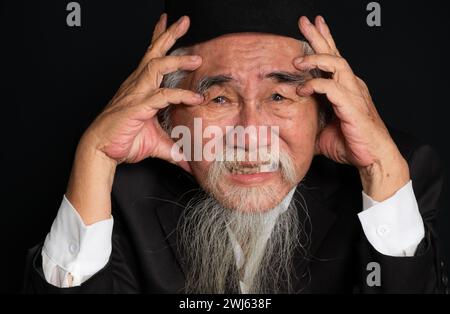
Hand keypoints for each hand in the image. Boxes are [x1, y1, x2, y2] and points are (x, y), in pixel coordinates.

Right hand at [82, 14, 202, 171]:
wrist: (102, 150)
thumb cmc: (124, 141)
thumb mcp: (156, 143)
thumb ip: (174, 149)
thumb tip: (188, 162)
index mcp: (140, 87)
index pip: (152, 57)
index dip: (160, 39)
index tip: (170, 26)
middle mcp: (138, 85)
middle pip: (154, 53)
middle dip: (168, 34)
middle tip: (184, 20)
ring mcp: (137, 94)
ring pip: (156, 66)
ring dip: (177, 59)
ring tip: (196, 58)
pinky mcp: (138, 107)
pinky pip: (162, 96)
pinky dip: (180, 95)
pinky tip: (196, 98)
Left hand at [294, 16, 409, 200]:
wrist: (372, 159)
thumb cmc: (350, 144)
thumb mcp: (322, 129)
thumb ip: (309, 120)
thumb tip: (287, 123)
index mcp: (346, 88)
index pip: (334, 58)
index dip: (324, 40)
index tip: (312, 26)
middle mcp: (351, 86)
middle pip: (335, 53)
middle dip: (319, 36)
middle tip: (304, 21)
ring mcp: (353, 94)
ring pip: (336, 64)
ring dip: (315, 58)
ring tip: (297, 60)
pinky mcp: (352, 106)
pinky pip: (332, 87)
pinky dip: (315, 85)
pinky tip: (303, 89)